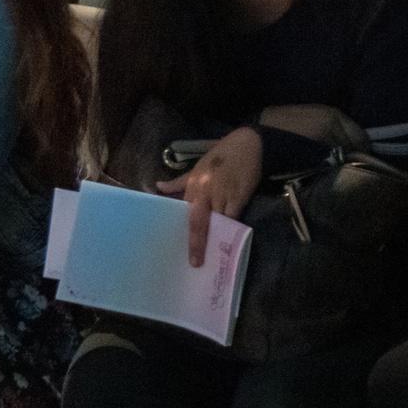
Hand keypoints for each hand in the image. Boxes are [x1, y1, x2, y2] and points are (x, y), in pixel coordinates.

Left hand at [154, 126, 262, 266]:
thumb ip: (179, 182)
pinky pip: (233, 217)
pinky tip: (230, 240)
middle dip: (197, 243)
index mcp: (193, 184)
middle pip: (199, 222)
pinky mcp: (239, 197)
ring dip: (216, 238)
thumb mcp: (197, 167)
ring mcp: (222, 195)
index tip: (181, 248)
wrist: (248, 145)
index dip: (184, 231)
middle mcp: (205, 191)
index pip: (186, 213)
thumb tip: (158, 187)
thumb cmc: (220, 156)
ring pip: (217, 222)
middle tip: (195, 262)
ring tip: (213, 256)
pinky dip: (231, 227)